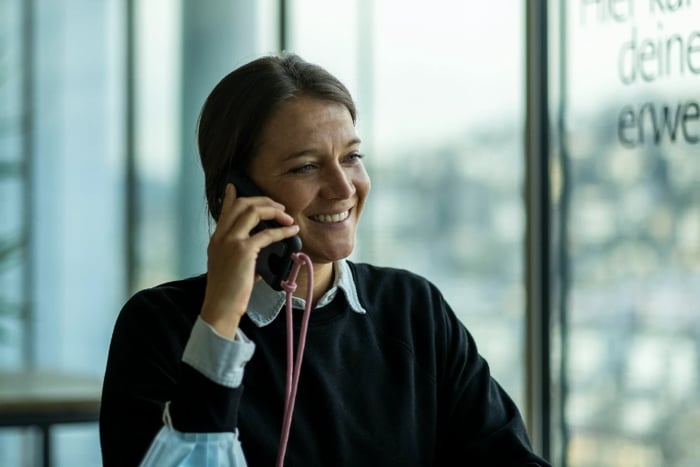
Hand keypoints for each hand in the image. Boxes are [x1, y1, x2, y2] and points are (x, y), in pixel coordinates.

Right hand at [200, 183, 299, 338]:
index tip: (234, 187)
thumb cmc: (228, 292)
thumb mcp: (231, 268)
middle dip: (263, 201)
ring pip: (252, 211)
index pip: (224, 211)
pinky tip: (292, 231)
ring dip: (274, 210)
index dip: (231, 197)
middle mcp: (221, 236)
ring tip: (287, 216)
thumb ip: (243, 255)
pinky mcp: (243, 251)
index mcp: (216, 239)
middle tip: (279, 206)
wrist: (220, 307)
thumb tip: (261, 253)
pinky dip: (282, 230)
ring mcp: (231, 241)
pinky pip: (267, 234)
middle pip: (241, 204)